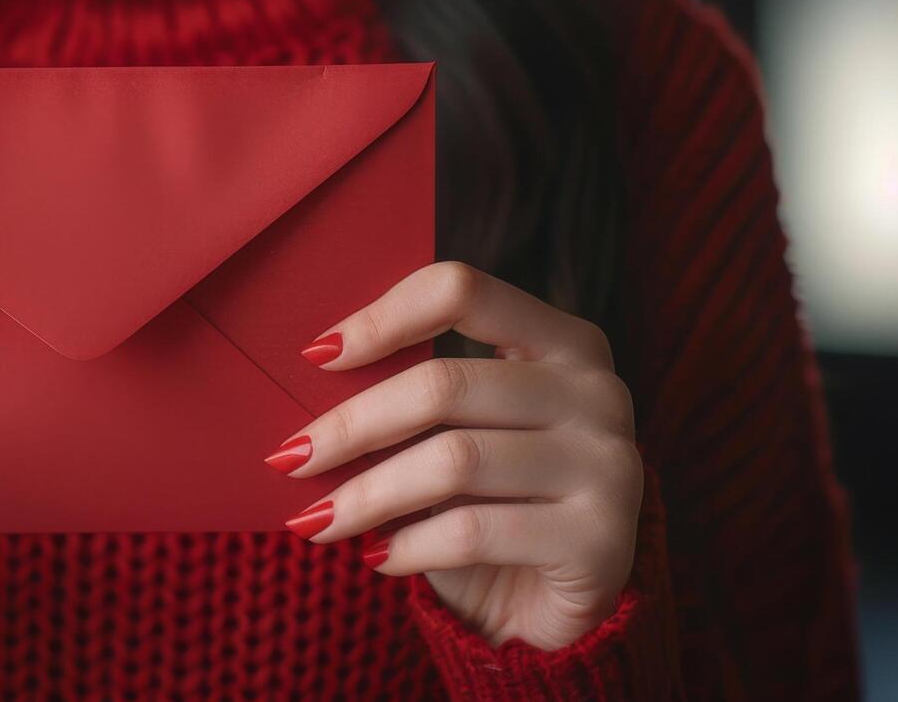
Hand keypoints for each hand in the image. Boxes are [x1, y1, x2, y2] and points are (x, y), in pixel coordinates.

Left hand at [269, 261, 641, 649]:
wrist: (555, 603)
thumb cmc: (492, 501)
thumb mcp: (460, 431)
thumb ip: (418, 393)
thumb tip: (314, 371)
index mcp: (564, 341)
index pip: (462, 292)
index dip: (382, 317)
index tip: (316, 355)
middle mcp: (597, 391)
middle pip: (445, 384)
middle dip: (352, 425)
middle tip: (289, 457)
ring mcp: (608, 465)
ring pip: (454, 461)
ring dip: (368, 495)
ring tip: (317, 519)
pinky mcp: (599, 541)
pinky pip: (473, 533)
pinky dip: (409, 546)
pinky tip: (375, 557)